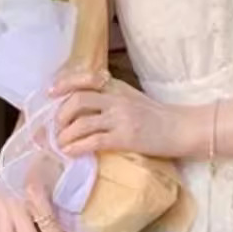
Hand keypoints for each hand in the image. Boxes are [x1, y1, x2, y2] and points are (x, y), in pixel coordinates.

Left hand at [49, 70, 204, 158]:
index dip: (64, 84)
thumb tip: (83, 105)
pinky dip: (77, 147)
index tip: (51, 92)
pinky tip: (70, 152)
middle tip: (57, 128)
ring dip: (66, 134)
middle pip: (78, 99)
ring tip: (61, 143)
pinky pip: (94, 141)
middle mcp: (117, 99)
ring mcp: (121, 118)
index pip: (85, 79)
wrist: (182, 128)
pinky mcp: (125, 138)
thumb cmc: (158, 117)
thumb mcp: (132, 98)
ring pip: (82, 122)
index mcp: (117, 87)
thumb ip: (111, 97)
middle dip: (61, 115)